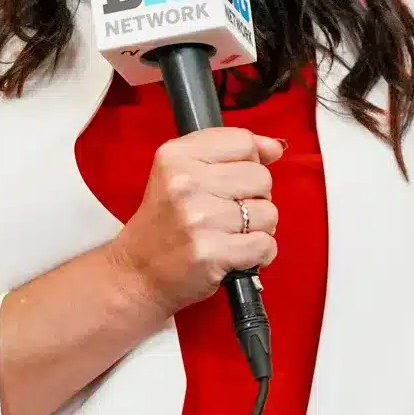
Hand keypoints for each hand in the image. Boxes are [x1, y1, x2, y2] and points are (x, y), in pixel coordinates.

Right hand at [106, 128, 284, 315]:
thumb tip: (275, 147)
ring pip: (268, 213)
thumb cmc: (165, 223)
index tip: (232, 180)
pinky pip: (266, 245)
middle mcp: (186, 183)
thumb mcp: (183, 173)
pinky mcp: (212, 253)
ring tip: (230, 234)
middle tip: (228, 213)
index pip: (243, 141)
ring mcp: (199, 219)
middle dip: (254, 198)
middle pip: (261, 177)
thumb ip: (231, 152)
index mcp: (176, 156)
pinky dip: (259, 254)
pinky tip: (235, 254)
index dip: (248, 162)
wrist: (137, 272)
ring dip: (258, 228)